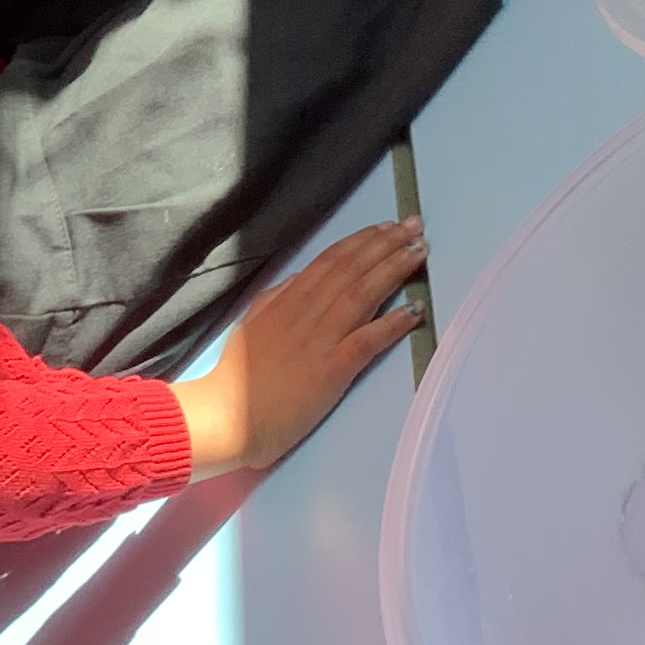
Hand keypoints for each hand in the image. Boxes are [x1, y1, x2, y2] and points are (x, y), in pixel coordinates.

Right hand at [171, 217, 425, 480]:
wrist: (225, 419)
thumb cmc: (236, 379)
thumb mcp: (253, 323)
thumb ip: (278, 299)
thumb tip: (304, 277)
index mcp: (286, 299)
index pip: (330, 260)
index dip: (362, 241)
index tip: (387, 227)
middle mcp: (305, 311)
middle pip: (352, 269)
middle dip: (386, 244)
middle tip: (416, 225)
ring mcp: (319, 339)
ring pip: (362, 294)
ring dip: (393, 270)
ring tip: (419, 252)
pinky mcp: (331, 370)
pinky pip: (366, 341)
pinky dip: (392, 323)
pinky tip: (415, 310)